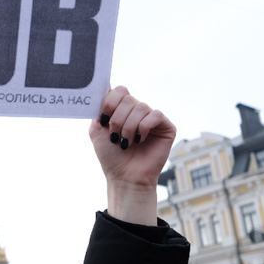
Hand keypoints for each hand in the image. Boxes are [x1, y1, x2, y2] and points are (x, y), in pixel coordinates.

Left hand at [88, 87, 175, 225]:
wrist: (124, 177)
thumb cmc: (111, 157)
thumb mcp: (96, 131)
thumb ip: (98, 109)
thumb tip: (103, 86)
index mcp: (122, 110)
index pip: (119, 90)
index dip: (110, 101)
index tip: (103, 118)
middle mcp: (138, 111)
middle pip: (128, 98)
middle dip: (117, 119)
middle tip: (115, 136)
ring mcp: (152, 118)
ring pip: (140, 107)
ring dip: (129, 126)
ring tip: (126, 142)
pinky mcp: (166, 127)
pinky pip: (155, 115)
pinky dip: (144, 127)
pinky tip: (140, 140)